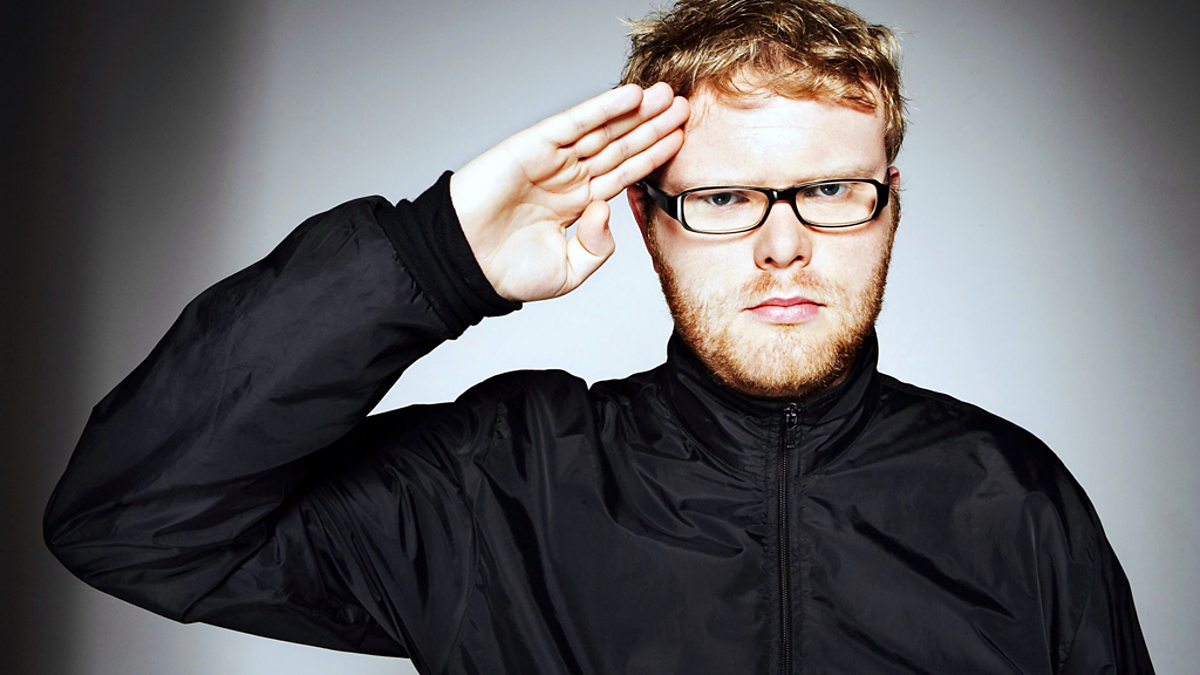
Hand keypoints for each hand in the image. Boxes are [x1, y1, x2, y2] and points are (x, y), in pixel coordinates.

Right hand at [451, 83, 688, 301]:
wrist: (466, 266)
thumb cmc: (508, 272)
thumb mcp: (569, 271)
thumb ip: (598, 247)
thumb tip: (606, 208)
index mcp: (578, 204)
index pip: (624, 173)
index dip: (653, 155)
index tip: (683, 139)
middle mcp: (568, 177)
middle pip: (620, 145)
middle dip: (653, 126)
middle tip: (686, 106)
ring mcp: (552, 160)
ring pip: (603, 130)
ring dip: (635, 112)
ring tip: (667, 95)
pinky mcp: (532, 146)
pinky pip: (573, 123)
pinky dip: (601, 108)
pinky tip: (630, 96)